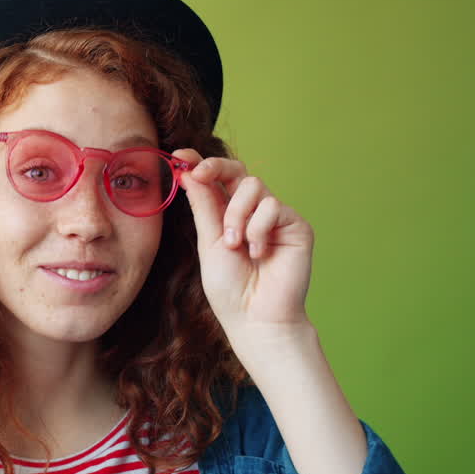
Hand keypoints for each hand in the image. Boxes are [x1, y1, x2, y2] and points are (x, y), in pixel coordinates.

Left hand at [173, 149, 314, 345]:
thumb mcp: (209, 242)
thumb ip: (203, 206)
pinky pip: (272, 206)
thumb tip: (188, 173)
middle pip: (237, 170)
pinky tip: (259, 253)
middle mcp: (251, 212)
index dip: (199, 164)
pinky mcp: (295, 225)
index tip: (179, 156)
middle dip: (215, 167)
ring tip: (235, 245)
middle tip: (197, 174)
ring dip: (236, 214)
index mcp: (226, 215)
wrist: (255, 317)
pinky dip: (258, 228)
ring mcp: (274, 217)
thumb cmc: (230, 288)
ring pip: (253, 185)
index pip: (215, 180)